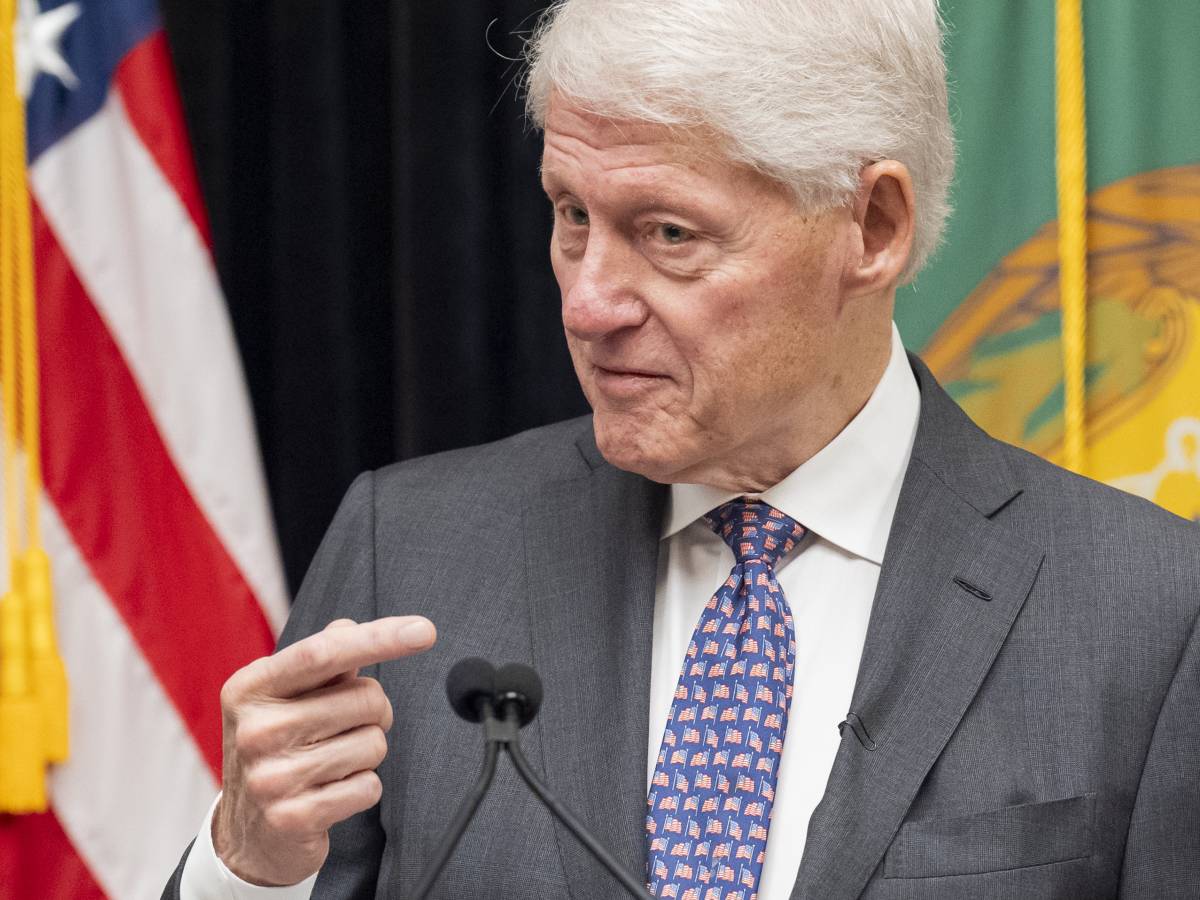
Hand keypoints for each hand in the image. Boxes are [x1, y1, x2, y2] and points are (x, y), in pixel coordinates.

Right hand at [212, 616, 436, 885]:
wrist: (247, 834)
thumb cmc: (278, 748)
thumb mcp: (285, 697)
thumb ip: (322, 659)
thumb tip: (349, 627)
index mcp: (251, 688)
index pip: (324, 652)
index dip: (379, 638)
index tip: (426, 630)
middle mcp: (255, 730)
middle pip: (365, 698)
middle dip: (375, 711)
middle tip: (346, 728)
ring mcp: (271, 777)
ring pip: (374, 743)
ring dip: (367, 753)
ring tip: (332, 764)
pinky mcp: (293, 818)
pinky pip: (369, 786)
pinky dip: (363, 787)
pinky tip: (331, 793)